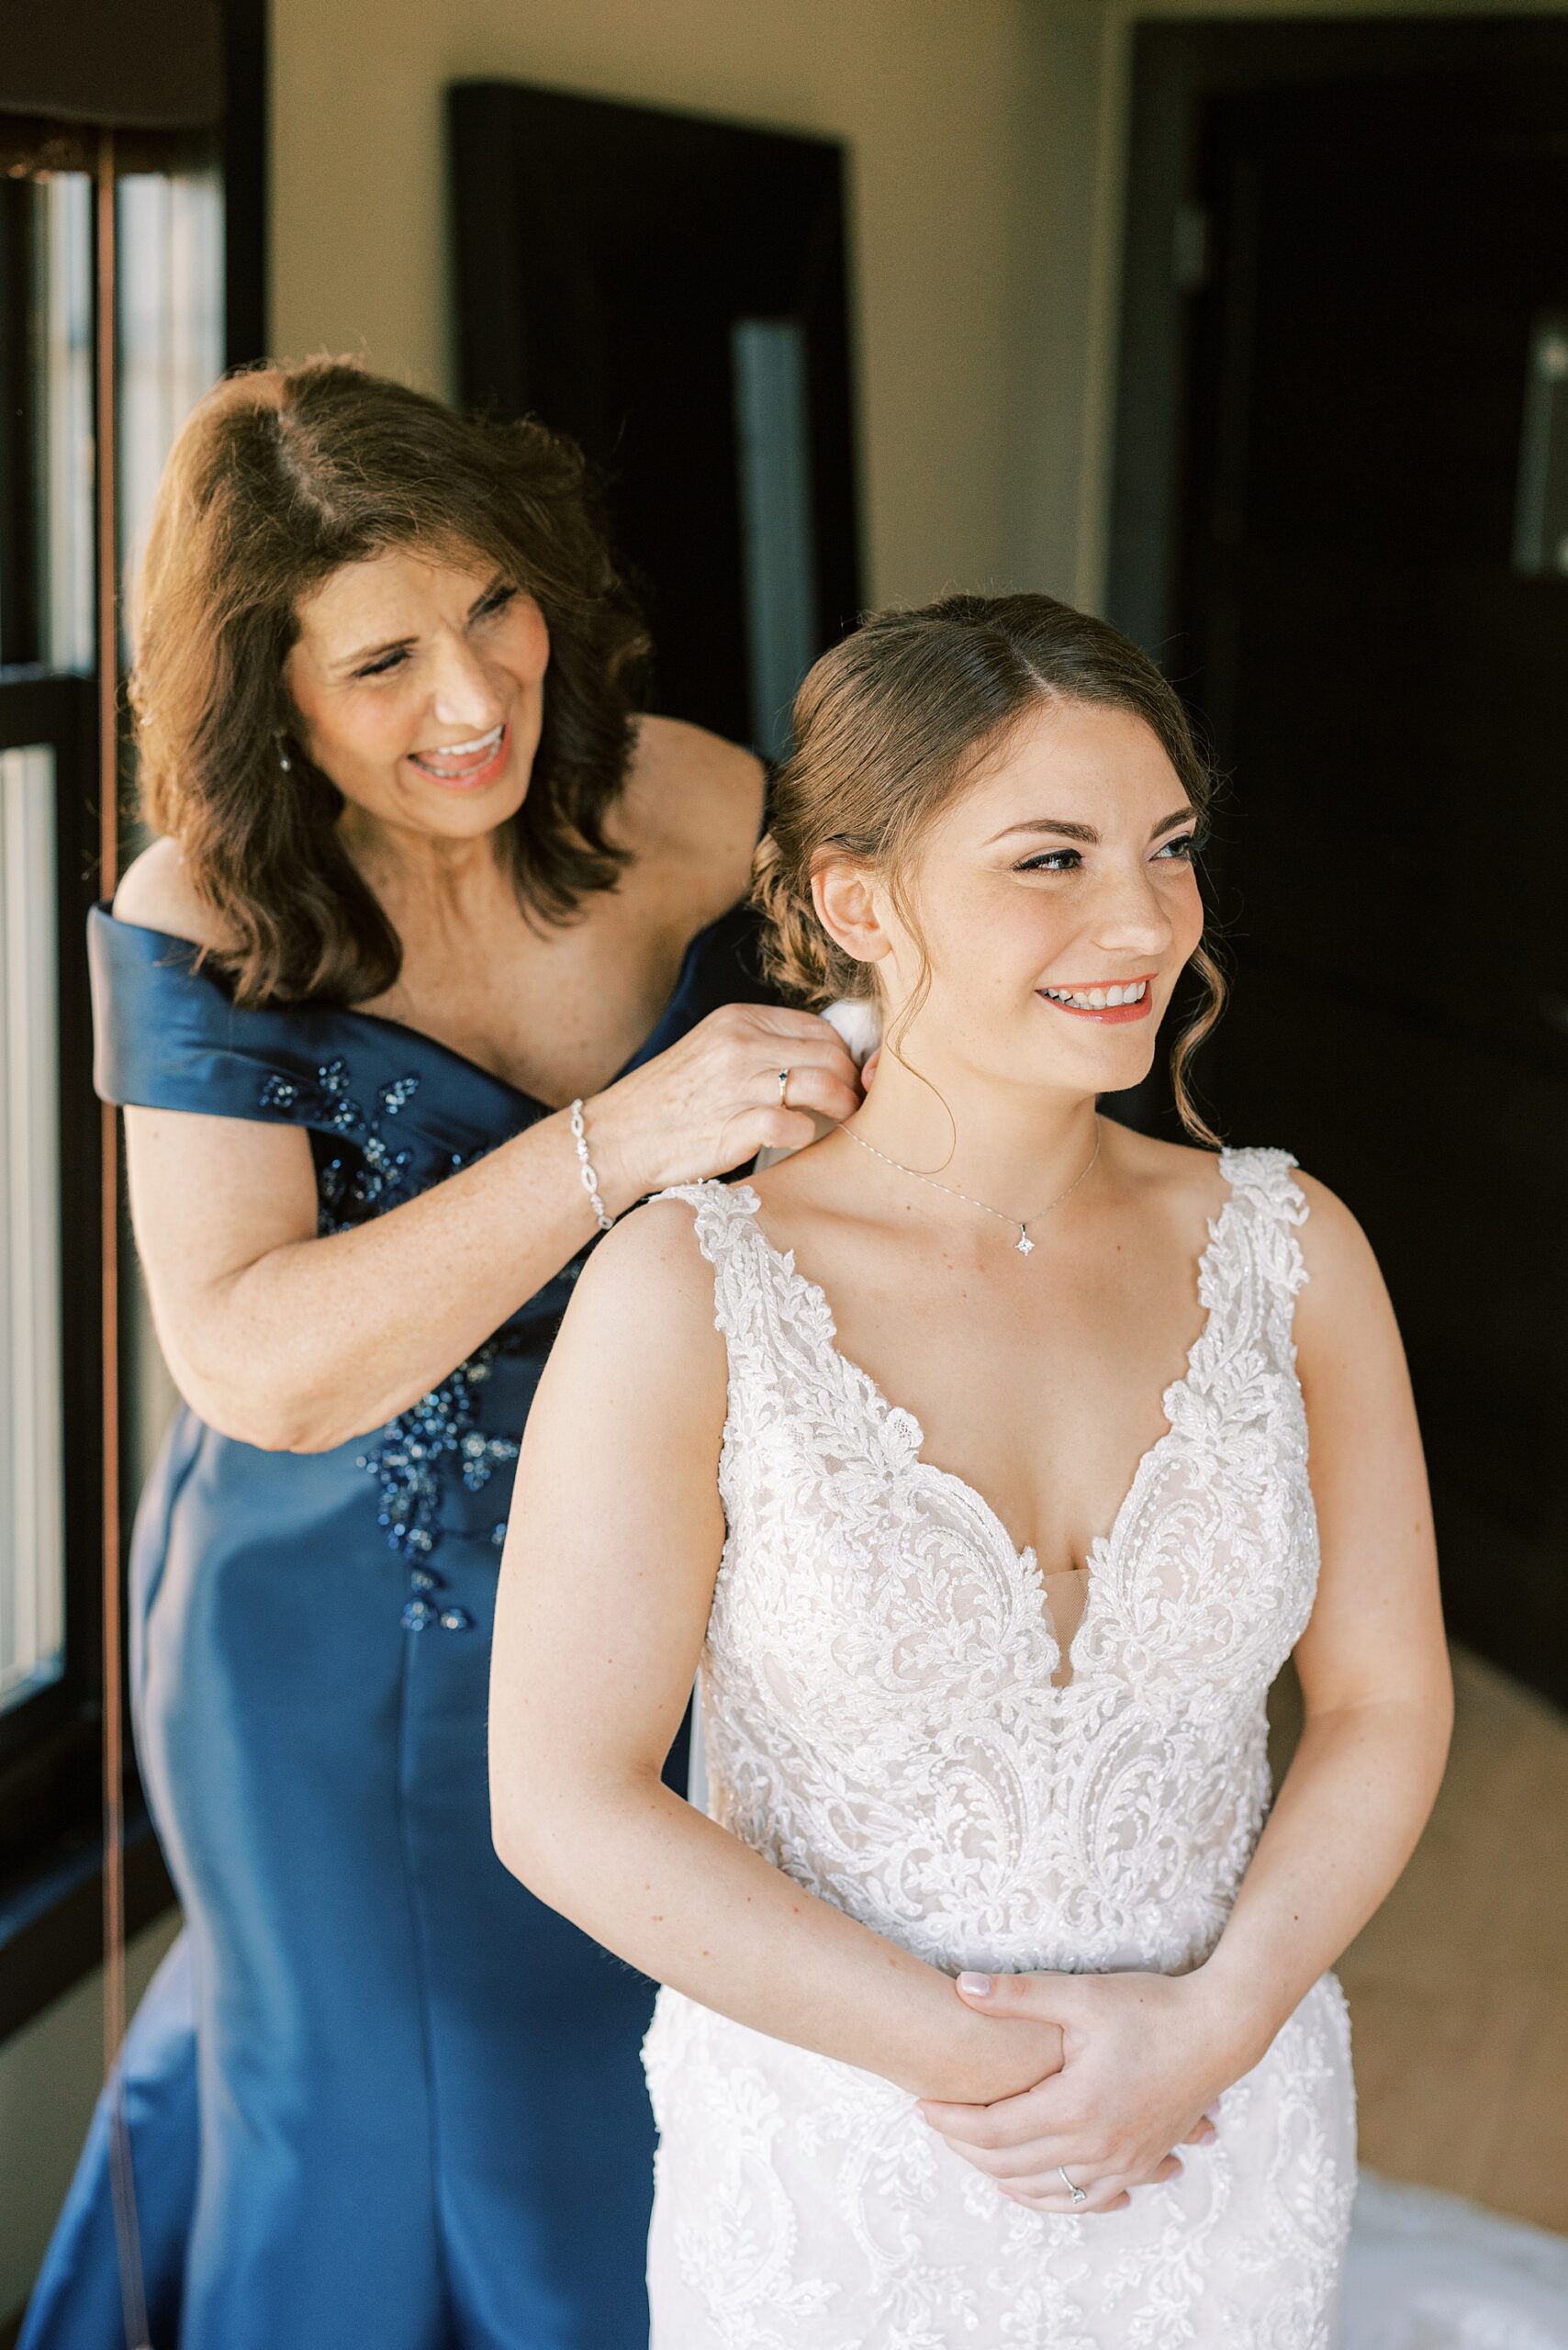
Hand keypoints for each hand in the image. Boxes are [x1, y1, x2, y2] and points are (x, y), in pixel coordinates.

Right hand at [590, 1003, 863, 1207]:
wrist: (617, 1136)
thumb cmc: (670, 1100)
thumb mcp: (713, 1050)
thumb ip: (761, 1046)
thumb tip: (823, 1060)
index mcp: (738, 1019)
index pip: (819, 1027)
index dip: (845, 1054)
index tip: (851, 1076)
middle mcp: (740, 1045)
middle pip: (830, 1055)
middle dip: (852, 1081)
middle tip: (857, 1103)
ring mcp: (737, 1085)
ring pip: (823, 1085)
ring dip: (844, 1107)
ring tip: (844, 1122)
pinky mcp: (734, 1127)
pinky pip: (795, 1125)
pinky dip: (807, 1135)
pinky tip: (800, 1139)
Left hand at [918, 1968, 1237, 2215]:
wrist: (1220, 2031)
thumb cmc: (1151, 2007)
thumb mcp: (1080, 1993)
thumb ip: (1018, 1995)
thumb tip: (960, 1988)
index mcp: (1076, 2107)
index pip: (994, 2130)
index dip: (952, 2121)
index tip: (921, 2105)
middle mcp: (1098, 2147)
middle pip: (1012, 2165)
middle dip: (966, 2149)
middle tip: (937, 2124)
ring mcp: (1123, 2163)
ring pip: (1048, 2191)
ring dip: (1004, 2178)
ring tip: (973, 2155)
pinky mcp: (1143, 2164)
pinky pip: (1088, 2199)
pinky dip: (1053, 2197)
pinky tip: (1035, 2187)